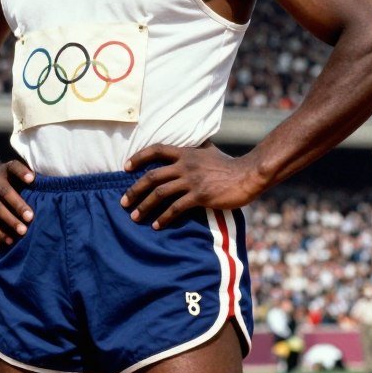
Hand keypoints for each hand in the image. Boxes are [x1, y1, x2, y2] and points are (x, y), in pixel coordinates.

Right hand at [0, 161, 35, 244]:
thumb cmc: (9, 180)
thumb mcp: (15, 173)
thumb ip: (28, 179)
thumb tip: (49, 190)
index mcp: (4, 170)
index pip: (13, 167)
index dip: (22, 172)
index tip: (32, 179)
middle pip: (5, 192)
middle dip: (18, 205)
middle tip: (31, 217)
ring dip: (10, 221)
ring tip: (23, 231)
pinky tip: (10, 240)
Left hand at [120, 143, 262, 228]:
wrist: (247, 175)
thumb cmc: (229, 165)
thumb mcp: (208, 151)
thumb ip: (194, 150)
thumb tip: (187, 147)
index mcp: (185, 152)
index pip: (156, 150)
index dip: (138, 157)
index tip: (125, 167)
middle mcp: (185, 165)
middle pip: (152, 176)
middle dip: (134, 190)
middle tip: (124, 202)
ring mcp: (192, 181)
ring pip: (160, 194)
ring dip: (144, 207)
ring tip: (135, 217)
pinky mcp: (200, 196)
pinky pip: (175, 208)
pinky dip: (163, 218)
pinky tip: (156, 225)